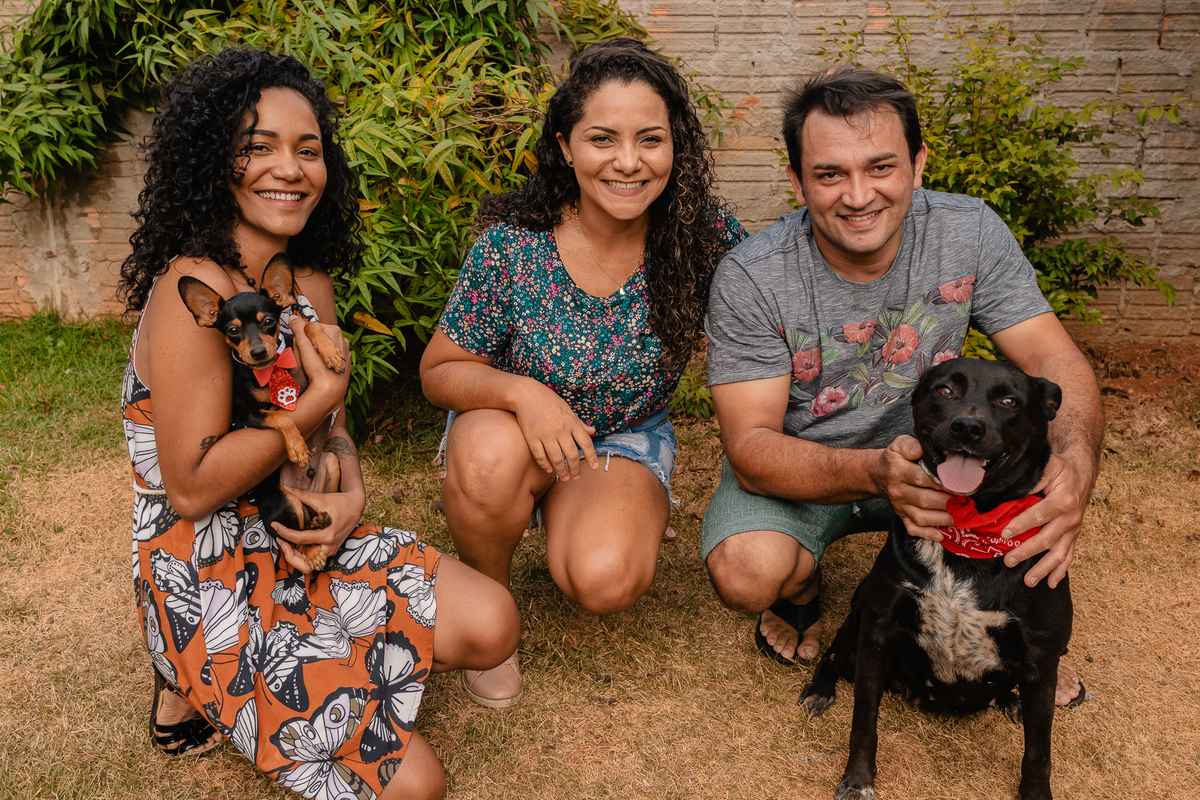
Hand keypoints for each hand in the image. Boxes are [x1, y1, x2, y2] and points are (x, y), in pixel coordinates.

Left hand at [270, 483, 365, 574]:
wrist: (357, 507)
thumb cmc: (340, 502)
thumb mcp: (321, 498)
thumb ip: (302, 495)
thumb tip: (285, 487)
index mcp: (327, 535)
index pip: (299, 539)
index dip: (283, 532)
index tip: (274, 525)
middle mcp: (329, 547)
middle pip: (304, 564)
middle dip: (289, 555)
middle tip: (281, 541)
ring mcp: (330, 550)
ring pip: (308, 565)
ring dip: (295, 558)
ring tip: (286, 543)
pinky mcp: (330, 550)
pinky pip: (313, 559)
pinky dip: (302, 555)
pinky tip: (295, 543)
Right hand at [293, 322, 350, 412]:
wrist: (329, 390)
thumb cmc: (317, 367)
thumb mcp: (304, 344)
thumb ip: (298, 328)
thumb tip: (293, 318)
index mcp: (335, 331)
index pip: (313, 327)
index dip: (303, 335)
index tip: (300, 344)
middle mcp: (343, 340)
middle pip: (320, 337)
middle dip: (310, 343)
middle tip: (305, 354)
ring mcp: (345, 353)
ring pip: (326, 347)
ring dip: (317, 352)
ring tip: (312, 363)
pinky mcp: (344, 364)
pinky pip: (331, 358)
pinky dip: (325, 360)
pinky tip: (320, 367)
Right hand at [512, 381, 598, 480]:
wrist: (526, 394)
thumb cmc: (549, 400)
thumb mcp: (568, 409)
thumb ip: (580, 423)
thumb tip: (593, 432)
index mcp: (571, 422)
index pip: (585, 443)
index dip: (591, 457)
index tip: (594, 467)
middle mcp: (560, 429)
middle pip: (572, 455)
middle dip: (575, 469)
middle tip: (576, 477)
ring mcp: (545, 434)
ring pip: (556, 459)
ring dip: (561, 471)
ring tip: (564, 478)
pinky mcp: (532, 438)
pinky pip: (540, 456)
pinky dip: (545, 465)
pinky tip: (549, 470)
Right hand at [878, 435, 953, 540]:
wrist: (878, 475)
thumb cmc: (894, 459)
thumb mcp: (898, 445)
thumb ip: (910, 445)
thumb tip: (921, 450)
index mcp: (899, 472)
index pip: (921, 478)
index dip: (941, 483)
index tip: (959, 484)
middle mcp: (899, 491)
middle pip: (924, 500)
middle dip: (947, 502)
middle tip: (967, 501)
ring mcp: (900, 506)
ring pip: (921, 517)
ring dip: (942, 519)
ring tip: (961, 516)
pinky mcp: (901, 516)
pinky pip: (913, 529)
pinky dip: (927, 534)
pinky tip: (941, 534)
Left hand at [999, 453, 1088, 587]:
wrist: (1082, 473)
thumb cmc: (1061, 469)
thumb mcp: (1048, 466)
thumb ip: (1032, 478)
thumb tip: (1009, 488)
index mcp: (1063, 500)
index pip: (1039, 515)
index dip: (1021, 525)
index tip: (1004, 534)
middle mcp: (1071, 518)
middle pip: (1047, 539)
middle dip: (1027, 552)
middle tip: (1008, 560)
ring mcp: (1074, 529)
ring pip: (1059, 553)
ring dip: (1044, 569)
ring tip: (1029, 581)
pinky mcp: (1074, 535)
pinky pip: (1069, 556)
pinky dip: (1061, 571)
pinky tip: (1051, 583)